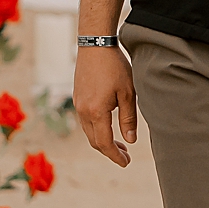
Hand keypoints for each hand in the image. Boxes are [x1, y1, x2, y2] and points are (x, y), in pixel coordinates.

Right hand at [73, 44, 137, 166]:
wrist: (95, 44)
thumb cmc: (115, 66)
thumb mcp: (127, 92)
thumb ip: (128, 118)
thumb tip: (131, 140)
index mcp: (96, 112)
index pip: (104, 143)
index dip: (115, 156)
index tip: (126, 163)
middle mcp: (83, 112)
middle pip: (94, 141)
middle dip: (110, 151)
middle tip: (125, 155)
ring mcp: (78, 104)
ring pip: (89, 132)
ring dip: (103, 140)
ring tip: (119, 142)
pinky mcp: (77, 97)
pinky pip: (86, 121)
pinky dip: (97, 129)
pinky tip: (108, 125)